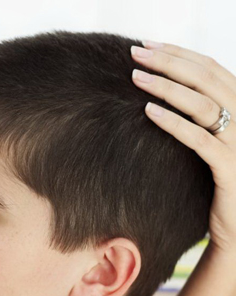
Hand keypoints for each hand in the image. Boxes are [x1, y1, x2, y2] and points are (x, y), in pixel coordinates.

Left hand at [131, 41, 235, 256]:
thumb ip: (197, 115)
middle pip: (207, 79)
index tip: (147, 44)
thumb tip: (161, 92)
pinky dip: (173, 123)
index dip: (179, 53)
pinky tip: (148, 112)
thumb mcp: (211, 141)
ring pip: (203, 104)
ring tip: (135, 77)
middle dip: (168, 61)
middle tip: (134, 52)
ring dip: (167, 86)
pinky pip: (200, 140)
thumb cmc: (216, 184)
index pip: (211, 68)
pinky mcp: (230, 168)